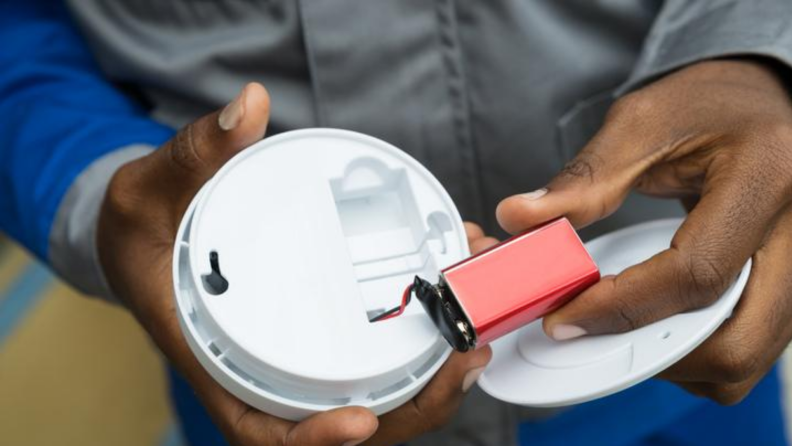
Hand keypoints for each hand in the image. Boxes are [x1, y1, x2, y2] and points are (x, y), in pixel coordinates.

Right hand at [97, 82, 490, 445]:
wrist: (152, 240)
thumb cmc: (143, 232)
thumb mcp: (148, 191)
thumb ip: (195, 153)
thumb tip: (248, 107)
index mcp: (215, 359)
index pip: (261, 428)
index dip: (312, 438)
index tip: (360, 420)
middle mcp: (261, 373)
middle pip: (344, 422)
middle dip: (414, 401)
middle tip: (466, 350)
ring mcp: (295, 360)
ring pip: (373, 395)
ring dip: (432, 373)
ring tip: (475, 323)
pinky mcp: (317, 338)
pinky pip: (375, 359)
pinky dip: (419, 339)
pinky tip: (448, 292)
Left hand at [496, 59, 791, 403]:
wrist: (757, 99)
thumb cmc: (708, 103)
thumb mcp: (641, 123)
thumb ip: (584, 179)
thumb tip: (519, 218)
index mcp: (767, 176)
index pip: (696, 273)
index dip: (622, 306)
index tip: (564, 316)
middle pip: (738, 341)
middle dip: (655, 353)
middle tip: (594, 331)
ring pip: (749, 354)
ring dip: (678, 358)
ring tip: (623, 324)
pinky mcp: (790, 281)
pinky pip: (751, 339)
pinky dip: (697, 345)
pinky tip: (656, 317)